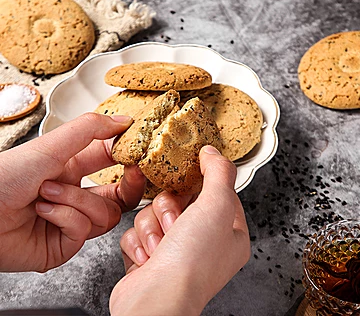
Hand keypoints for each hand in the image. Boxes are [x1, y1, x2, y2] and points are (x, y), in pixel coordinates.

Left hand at [0, 113, 145, 271]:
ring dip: (78, 201)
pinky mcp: (63, 245)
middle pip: (119, 196)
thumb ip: (90, 130)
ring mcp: (70, 222)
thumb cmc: (5, 176)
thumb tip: (124, 121)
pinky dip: (66, 218)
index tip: (139, 155)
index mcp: (73, 169)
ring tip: (49, 194)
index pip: (112, 164)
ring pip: (104, 214)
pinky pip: (84, 231)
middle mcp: (75, 196)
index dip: (129, 160)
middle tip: (131, 173)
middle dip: (127, 186)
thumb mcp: (51, 145)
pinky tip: (44, 212)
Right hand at [110, 146, 249, 315]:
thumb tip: (213, 152)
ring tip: (160, 246)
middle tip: (175, 224)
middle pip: (179, 200)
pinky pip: (137, 231)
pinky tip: (147, 258)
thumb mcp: (217, 205)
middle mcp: (203, 243)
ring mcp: (174, 251)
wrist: (156, 300)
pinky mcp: (149, 257)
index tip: (189, 178)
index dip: (200, 184)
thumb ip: (218, 173)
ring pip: (154, 213)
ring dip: (153, 227)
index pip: (215, 193)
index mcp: (229, 234)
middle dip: (170, 210)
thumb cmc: (192, 261)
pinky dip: (139, 242)